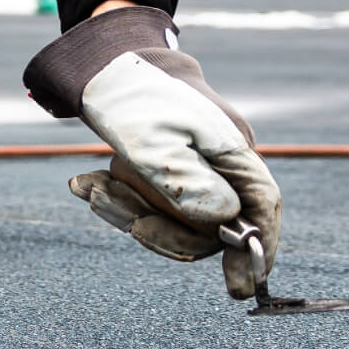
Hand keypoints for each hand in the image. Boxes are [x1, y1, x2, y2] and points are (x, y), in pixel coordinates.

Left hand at [24, 5, 281, 298]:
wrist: (100, 60)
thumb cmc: (129, 95)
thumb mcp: (150, 142)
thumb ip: (187, 185)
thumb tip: (227, 223)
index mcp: (231, 150)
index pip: (262, 208)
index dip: (256, 250)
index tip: (239, 287)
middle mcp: (220, 160)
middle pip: (210, 221)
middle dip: (162, 228)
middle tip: (123, 217)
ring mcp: (194, 162)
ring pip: (174, 214)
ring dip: (130, 210)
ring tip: (90, 188)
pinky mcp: (167, 164)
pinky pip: (151, 197)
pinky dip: (119, 195)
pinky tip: (86, 182)